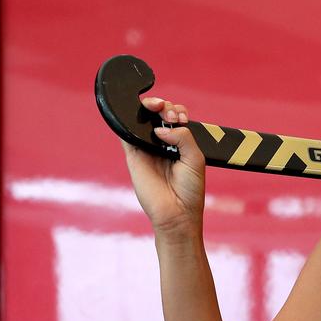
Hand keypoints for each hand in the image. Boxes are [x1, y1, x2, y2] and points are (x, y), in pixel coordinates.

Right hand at [122, 97, 206, 236]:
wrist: (176, 213)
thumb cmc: (189, 190)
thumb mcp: (195, 158)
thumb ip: (183, 136)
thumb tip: (160, 128)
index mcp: (180, 143)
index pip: (176, 116)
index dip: (177, 111)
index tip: (181, 119)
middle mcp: (163, 143)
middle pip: (160, 113)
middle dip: (166, 107)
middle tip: (171, 117)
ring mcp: (147, 148)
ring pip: (143, 118)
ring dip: (149, 107)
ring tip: (158, 111)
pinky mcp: (133, 155)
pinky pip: (125, 132)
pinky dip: (125, 120)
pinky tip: (135, 113)